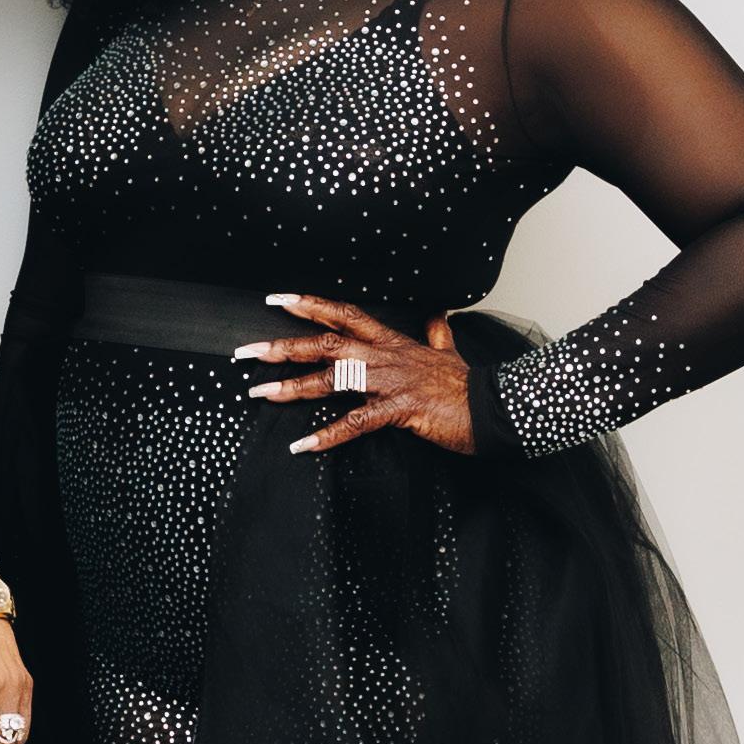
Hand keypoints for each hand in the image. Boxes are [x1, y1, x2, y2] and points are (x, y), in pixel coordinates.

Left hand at [238, 294, 473, 457]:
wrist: (495, 407)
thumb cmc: (468, 384)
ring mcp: (391, 383)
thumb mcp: (449, 351)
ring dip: (294, 387)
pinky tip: (303, 444)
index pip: (345, 314)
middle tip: (248, 351)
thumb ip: (437, 333)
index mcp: (393, 342)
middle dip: (285, 346)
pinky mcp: (400, 411)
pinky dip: (327, 435)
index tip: (277, 299)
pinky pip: (357, 423)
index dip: (311, 305)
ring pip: (333, 380)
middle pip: (327, 344)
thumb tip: (436, 315)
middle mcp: (386, 357)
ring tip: (261, 393)